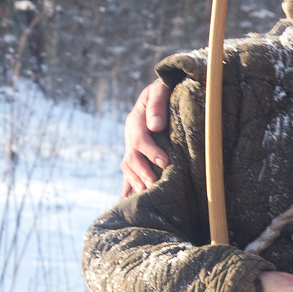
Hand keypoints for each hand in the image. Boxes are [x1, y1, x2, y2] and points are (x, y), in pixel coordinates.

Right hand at [121, 78, 172, 195]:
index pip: (140, 139)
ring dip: (135, 182)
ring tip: (145, 196)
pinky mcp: (135, 154)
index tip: (165, 162)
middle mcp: (130, 135)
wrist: (160, 92)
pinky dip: (128, 187)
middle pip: (131, 158)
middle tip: (154, 186)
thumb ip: (157, 104)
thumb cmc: (164, 90)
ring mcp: (131, 146)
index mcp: (136, 120)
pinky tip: (129, 201)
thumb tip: (155, 126)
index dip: (151, 152)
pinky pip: (129, 173)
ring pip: (127, 167)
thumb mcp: (160, 90)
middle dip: (142, 173)